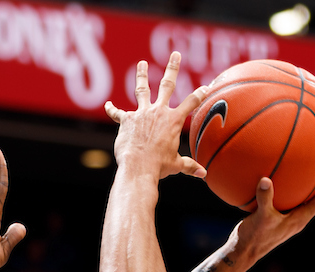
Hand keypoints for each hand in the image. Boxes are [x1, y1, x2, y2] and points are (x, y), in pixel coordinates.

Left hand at [105, 52, 207, 180]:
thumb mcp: (176, 165)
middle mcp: (158, 112)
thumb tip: (203, 175)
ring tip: (142, 63)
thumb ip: (189, 166)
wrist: (138, 166)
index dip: (201, 93)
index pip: (191, 102)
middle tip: (175, 54)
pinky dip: (112, 109)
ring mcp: (141, 113)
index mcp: (173, 120)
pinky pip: (117, 113)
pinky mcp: (126, 120)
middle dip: (173, 68)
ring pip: (142, 89)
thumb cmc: (158, 166)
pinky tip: (108, 105)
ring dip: (142, 75)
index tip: (207, 86)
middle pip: (167, 84)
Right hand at [235, 159, 314, 262]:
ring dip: (310, 182)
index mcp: (300, 219)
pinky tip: (279, 175)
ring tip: (312, 164)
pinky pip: (288, 198)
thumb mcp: (260, 218)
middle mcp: (297, 218)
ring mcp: (287, 217)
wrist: (242, 252)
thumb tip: (266, 180)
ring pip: (304, 197)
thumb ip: (264, 199)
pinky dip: (289, 186)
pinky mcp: (277, 216)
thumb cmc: (254, 238)